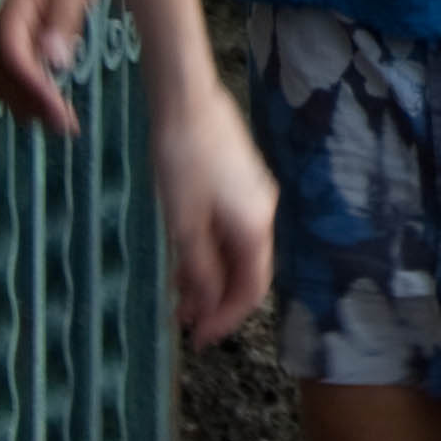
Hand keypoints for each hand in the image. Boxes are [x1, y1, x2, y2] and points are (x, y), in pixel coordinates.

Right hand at [0, 0, 108, 135]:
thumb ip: (63, 20)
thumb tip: (54, 59)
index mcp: (13, 13)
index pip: (13, 58)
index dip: (33, 88)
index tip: (59, 110)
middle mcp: (3, 27)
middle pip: (3, 77)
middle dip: (30, 105)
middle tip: (66, 125)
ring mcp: (7, 35)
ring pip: (3, 81)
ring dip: (27, 105)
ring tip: (61, 123)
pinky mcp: (18, 41)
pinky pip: (12, 74)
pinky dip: (27, 94)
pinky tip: (49, 106)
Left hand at [148, 77, 275, 344]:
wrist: (187, 101)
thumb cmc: (183, 160)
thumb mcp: (184, 224)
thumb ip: (199, 270)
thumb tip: (207, 307)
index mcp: (255, 227)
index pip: (251, 289)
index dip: (226, 319)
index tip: (198, 340)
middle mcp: (263, 213)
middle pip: (246, 272)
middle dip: (215, 302)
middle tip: (183, 323)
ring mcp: (253, 195)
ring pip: (235, 251)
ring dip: (209, 278)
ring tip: (177, 296)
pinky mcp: (240, 181)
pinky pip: (229, 230)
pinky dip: (209, 252)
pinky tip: (184, 257)